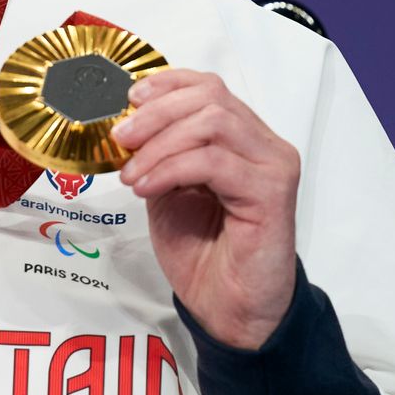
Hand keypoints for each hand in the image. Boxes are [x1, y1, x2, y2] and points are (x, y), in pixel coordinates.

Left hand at [117, 69, 297, 349]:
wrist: (228, 309)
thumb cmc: (202, 252)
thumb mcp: (168, 189)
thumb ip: (158, 153)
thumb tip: (125, 125)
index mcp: (243, 138)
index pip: (209, 86)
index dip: (166, 85)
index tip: (128, 100)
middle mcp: (265, 146)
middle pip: (210, 98)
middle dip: (156, 114)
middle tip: (120, 140)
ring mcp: (273, 167)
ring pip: (213, 123)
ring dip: (160, 144)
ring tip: (132, 175)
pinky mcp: (271, 193)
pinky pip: (214, 162)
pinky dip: (171, 169)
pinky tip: (147, 188)